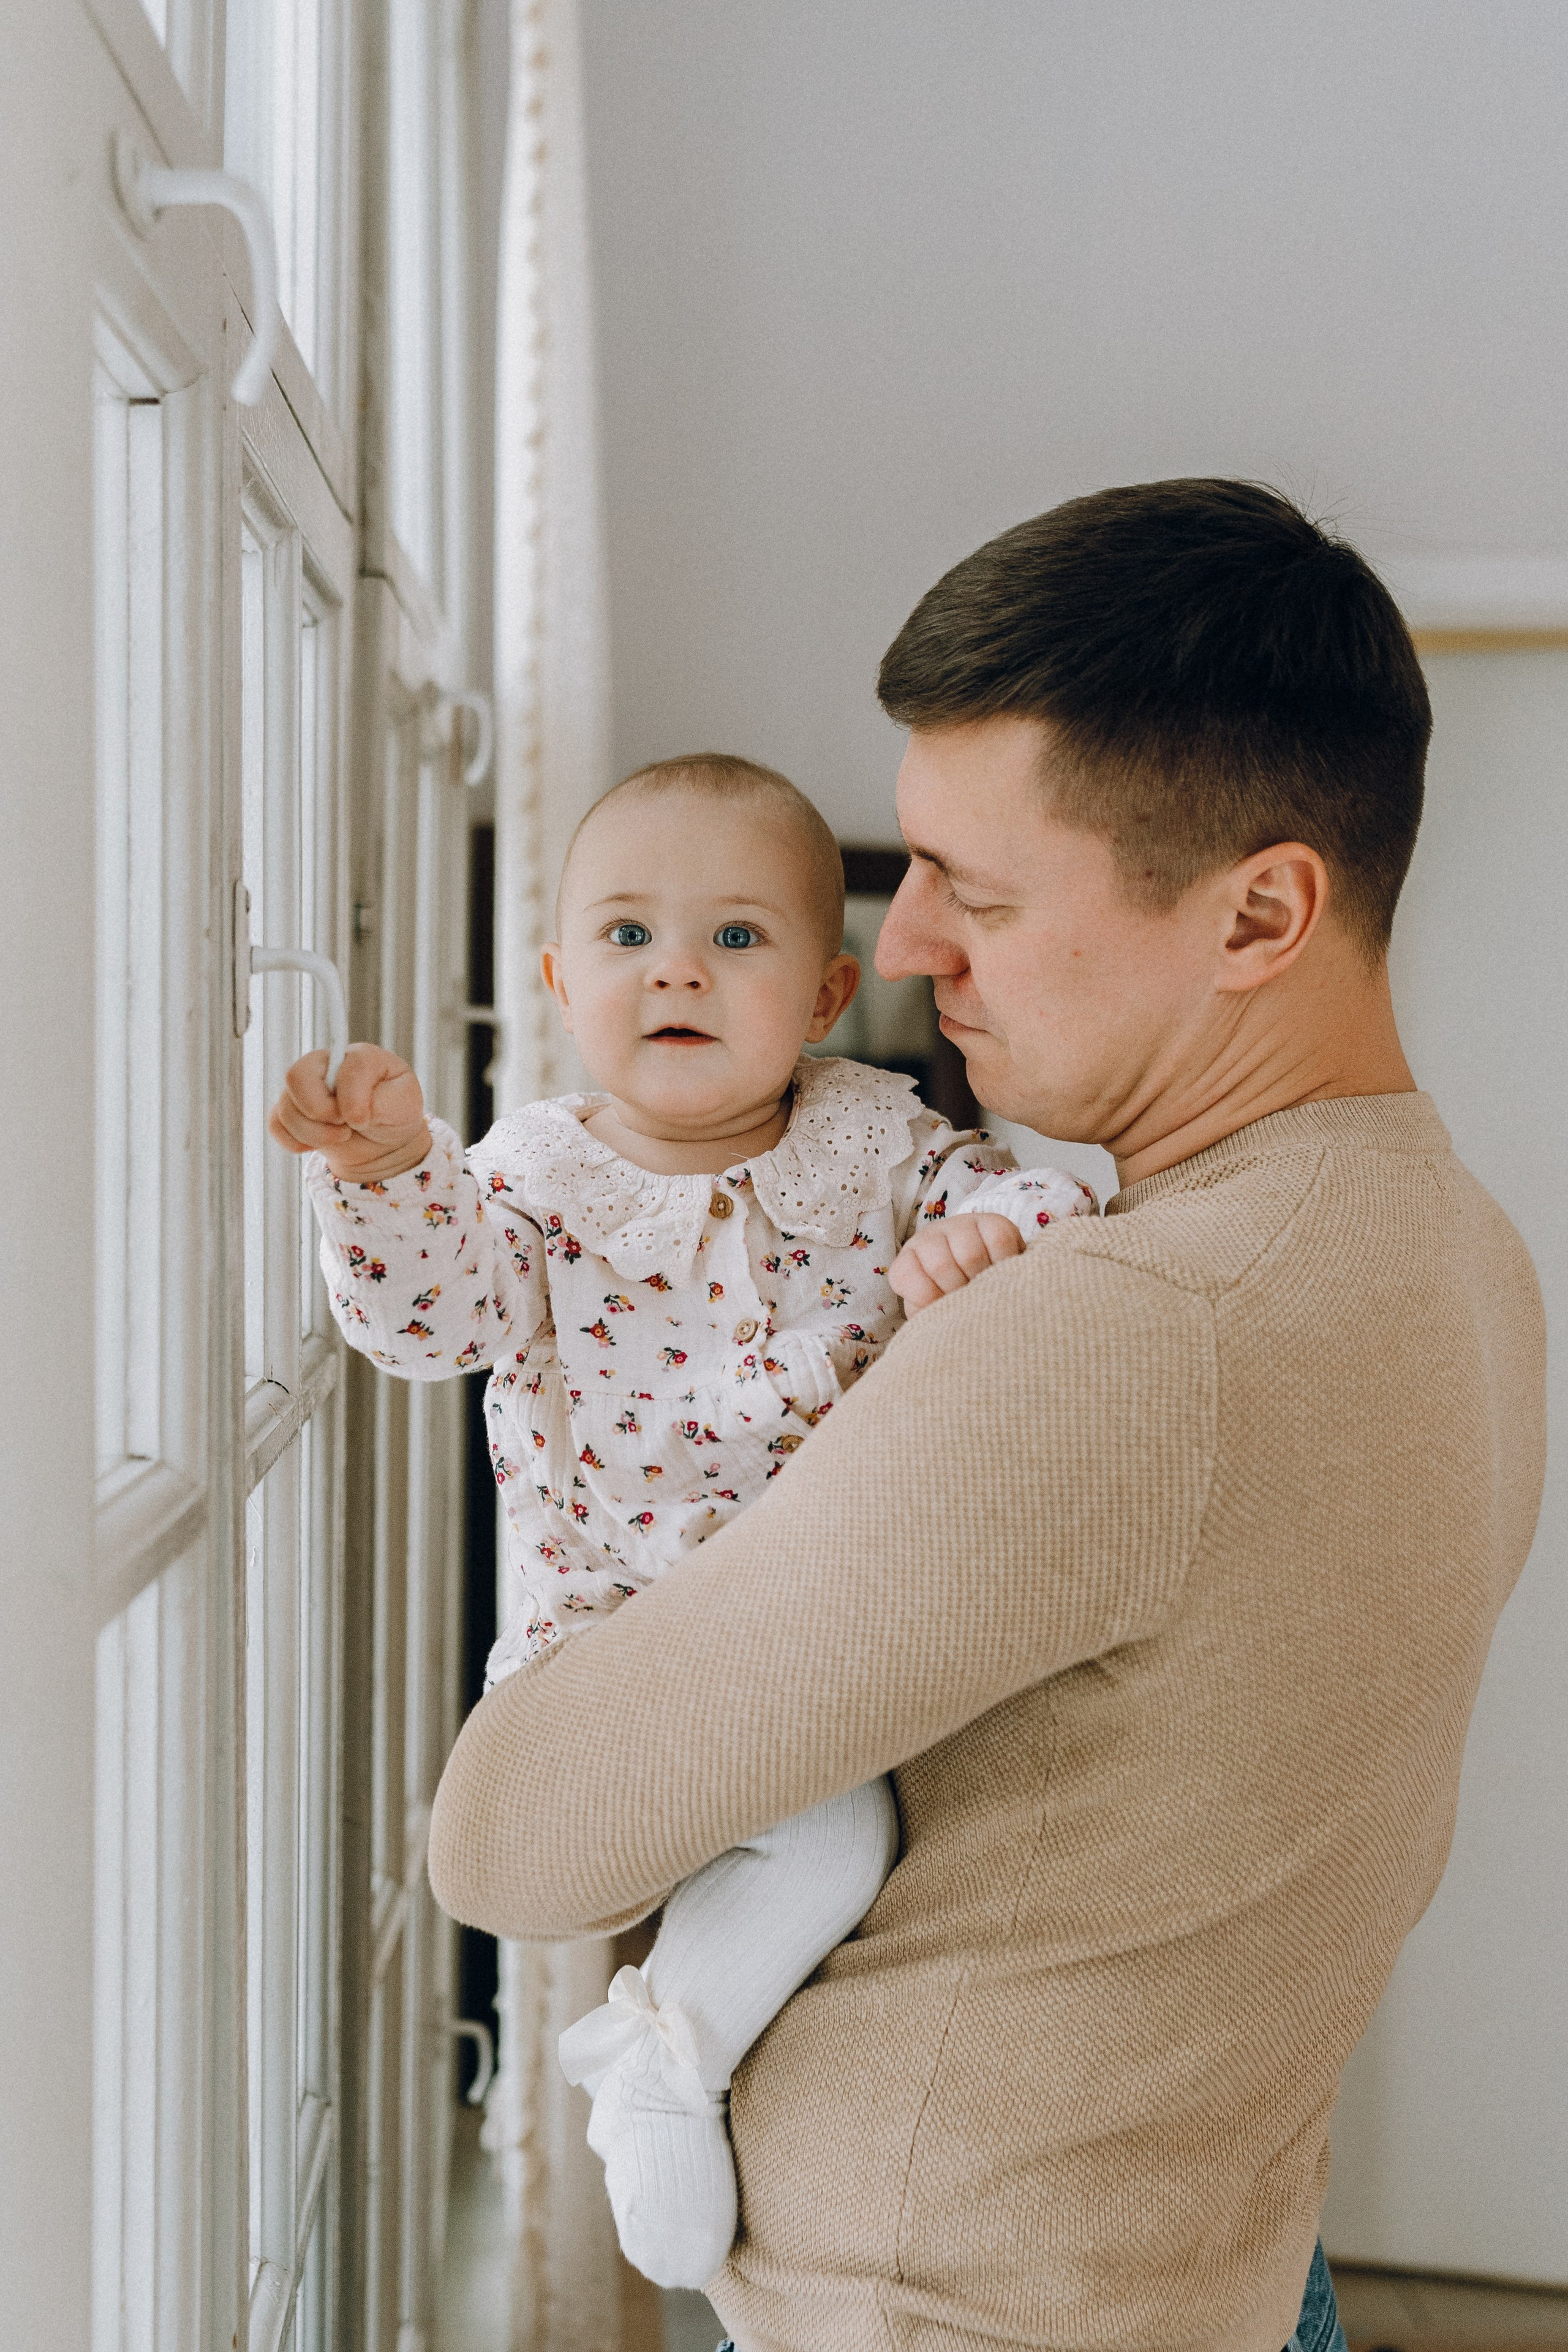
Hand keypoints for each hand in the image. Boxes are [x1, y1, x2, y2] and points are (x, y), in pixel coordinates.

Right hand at [268, 1043, 432, 1182]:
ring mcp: (305, 1087)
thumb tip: (352, 1113)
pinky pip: (276, 1124)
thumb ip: (383, 1103)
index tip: (363, 1121)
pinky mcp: (292, 1110)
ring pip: (286, 1107)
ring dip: (313, 1134)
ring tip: (341, 1136)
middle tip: (346, 1128)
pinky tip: (318, 1144)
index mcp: (359, 1057)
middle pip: (297, 1076)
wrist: (384, 1139)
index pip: (344, 1069)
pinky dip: (295, 1141)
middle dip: (320, 1112)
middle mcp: (326, 1065)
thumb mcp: (404, 1105)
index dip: (351, 1100)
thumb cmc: (395, 1113)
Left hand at [888, 1213, 1025, 1313]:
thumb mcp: (934, 1311)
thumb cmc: (954, 1299)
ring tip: (988, 1292)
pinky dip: (1004, 1262)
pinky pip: (999, 1240)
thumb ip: (927, 1319)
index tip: (947, 1312)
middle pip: (940, 1265)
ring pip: (970, 1254)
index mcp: (908, 1262)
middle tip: (972, 1305)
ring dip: (983, 1281)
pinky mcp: (992, 1221)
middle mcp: (929, 1238)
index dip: (930, 1300)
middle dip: (959, 1292)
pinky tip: (1003, 1273)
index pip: (906, 1276)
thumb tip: (933, 1329)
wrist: (987, 1274)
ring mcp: (960, 1226)